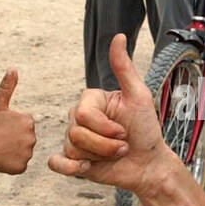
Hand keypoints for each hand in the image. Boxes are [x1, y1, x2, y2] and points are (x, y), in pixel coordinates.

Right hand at [0, 68, 36, 181]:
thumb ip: (7, 86)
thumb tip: (13, 68)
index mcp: (28, 121)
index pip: (23, 124)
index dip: (9, 125)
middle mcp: (32, 137)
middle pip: (24, 138)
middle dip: (12, 138)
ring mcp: (27, 154)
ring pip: (21, 151)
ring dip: (11, 150)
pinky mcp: (21, 167)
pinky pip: (18, 164)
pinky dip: (10, 162)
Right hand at [47, 33, 173, 195]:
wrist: (148, 164)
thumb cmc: (145, 129)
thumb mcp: (139, 96)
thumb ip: (124, 68)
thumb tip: (118, 36)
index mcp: (90, 101)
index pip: (84, 114)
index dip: (106, 127)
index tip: (125, 131)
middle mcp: (78, 118)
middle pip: (76, 132)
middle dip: (105, 145)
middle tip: (122, 145)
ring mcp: (74, 140)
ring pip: (72, 148)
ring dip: (100, 157)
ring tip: (115, 155)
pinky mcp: (72, 161)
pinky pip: (56, 163)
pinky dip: (68, 167)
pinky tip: (85, 168)